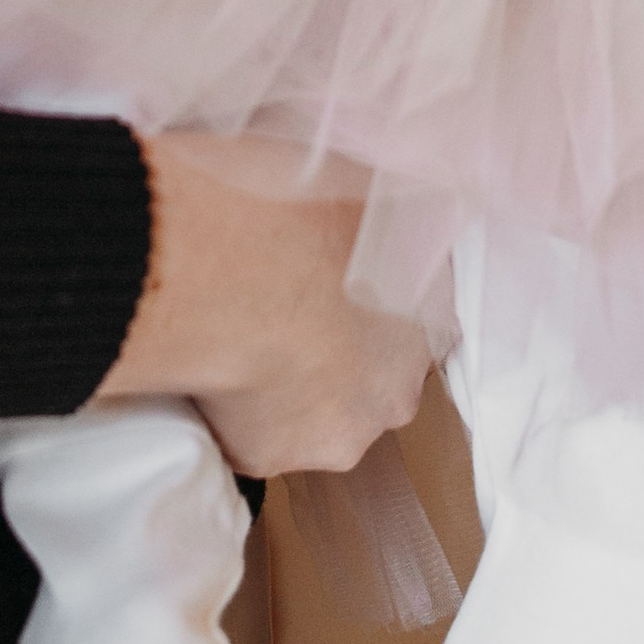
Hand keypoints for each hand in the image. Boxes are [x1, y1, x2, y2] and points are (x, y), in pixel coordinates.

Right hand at [97, 132, 429, 476]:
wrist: (235, 270)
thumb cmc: (302, 211)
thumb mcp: (367, 186)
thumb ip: (382, 218)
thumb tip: (371, 212)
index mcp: (432, 316)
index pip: (415, 320)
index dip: (370, 300)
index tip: (330, 279)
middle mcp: (396, 389)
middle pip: (371, 380)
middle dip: (335, 355)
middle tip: (283, 307)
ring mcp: (336, 433)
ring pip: (315, 414)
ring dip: (288, 387)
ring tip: (239, 333)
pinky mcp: (271, 458)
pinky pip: (252, 431)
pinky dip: (234, 405)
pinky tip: (211, 361)